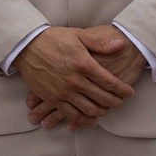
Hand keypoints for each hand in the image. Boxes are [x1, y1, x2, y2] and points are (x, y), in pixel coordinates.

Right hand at [17, 26, 135, 128]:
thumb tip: (120, 44)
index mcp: (84, 64)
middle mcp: (75, 80)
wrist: (26, 46)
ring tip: (107, 109)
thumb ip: (100, 43)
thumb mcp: (78, 35)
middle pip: (102, 98)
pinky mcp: (53, 98)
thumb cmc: (53, 38)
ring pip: (89, 110)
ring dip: (102, 112)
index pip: (110, 82)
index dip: (123, 90)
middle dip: (116, 102)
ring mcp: (63, 92)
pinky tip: (91, 119)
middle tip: (121, 102)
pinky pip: (72, 115)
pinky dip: (84, 120)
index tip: (129, 93)